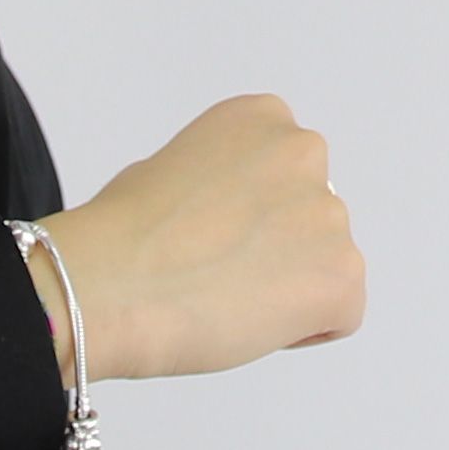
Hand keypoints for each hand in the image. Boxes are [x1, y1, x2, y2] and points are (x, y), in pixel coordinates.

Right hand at [22, 96, 365, 382]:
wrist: (106, 285)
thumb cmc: (117, 238)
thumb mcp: (165, 172)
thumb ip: (218, 185)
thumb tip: (228, 221)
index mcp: (262, 119)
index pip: (284, 177)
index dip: (247, 220)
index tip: (208, 239)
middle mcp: (305, 154)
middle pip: (310, 221)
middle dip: (274, 252)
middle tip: (215, 276)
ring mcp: (329, 214)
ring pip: (325, 268)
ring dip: (286, 290)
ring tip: (222, 301)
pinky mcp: (341, 274)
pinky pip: (341, 314)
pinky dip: (303, 330)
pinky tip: (247, 323)